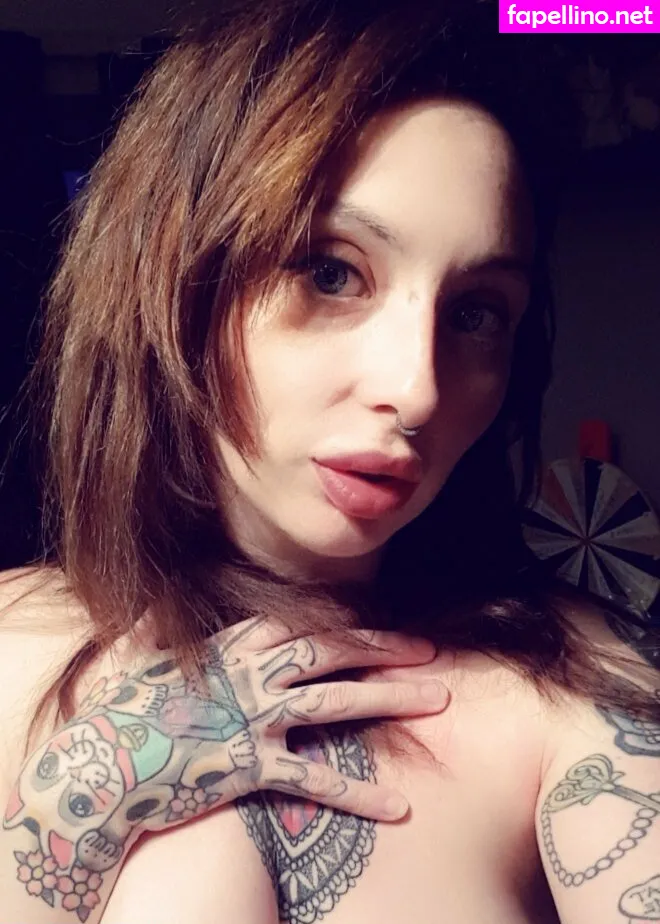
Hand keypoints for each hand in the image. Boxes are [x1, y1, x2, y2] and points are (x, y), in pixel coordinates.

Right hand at [3, 617, 447, 898]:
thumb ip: (155, 626)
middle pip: (333, 651)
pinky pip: (316, 779)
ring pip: (337, 699)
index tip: (381, 626)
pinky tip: (398, 808)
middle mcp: (251, 673)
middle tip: (431, 653)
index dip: (346, 623)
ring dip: (392, 698)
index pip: (302, 622)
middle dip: (385, 649)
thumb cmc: (117, 710)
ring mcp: (254, 716)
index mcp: (231, 644)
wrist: (99, 767)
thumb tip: (155, 606)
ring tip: (438, 700)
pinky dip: (359, 794)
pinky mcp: (251, 766)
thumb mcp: (132, 654)